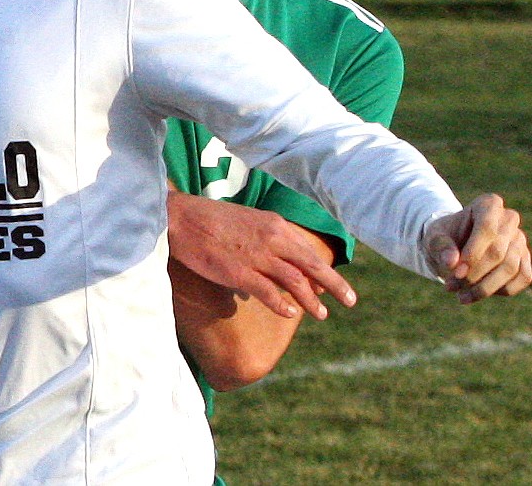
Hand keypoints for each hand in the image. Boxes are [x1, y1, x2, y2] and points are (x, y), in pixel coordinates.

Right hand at [167, 188, 355, 320]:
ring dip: (311, 299)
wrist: (180, 217)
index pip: (306, 250)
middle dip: (334, 284)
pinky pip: (268, 291)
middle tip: (351, 301)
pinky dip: (282, 304)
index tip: (331, 284)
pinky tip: (290, 314)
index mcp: (273, 224)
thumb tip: (274, 263)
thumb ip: (264, 239)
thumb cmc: (208, 219)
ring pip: (294, 280)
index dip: (322, 269)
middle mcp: (271, 238)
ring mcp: (256, 255)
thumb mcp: (245, 221)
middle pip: (311, 264)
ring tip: (322, 314)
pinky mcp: (239, 272)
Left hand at [423, 193, 531, 303]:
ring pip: (511, 268)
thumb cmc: (444, 237)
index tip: (455, 272)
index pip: (487, 228)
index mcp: (488, 204)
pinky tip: (479, 293)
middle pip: (497, 252)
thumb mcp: (433, 237)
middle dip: (473, 274)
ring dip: (485, 287)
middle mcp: (509, 219)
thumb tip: (451, 263)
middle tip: (450, 287)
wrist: (454, 245)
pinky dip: (502, 290)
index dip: (472, 254)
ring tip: (461, 296)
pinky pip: (523, 277)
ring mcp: (520, 239)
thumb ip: (440, 247)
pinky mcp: (526, 258)